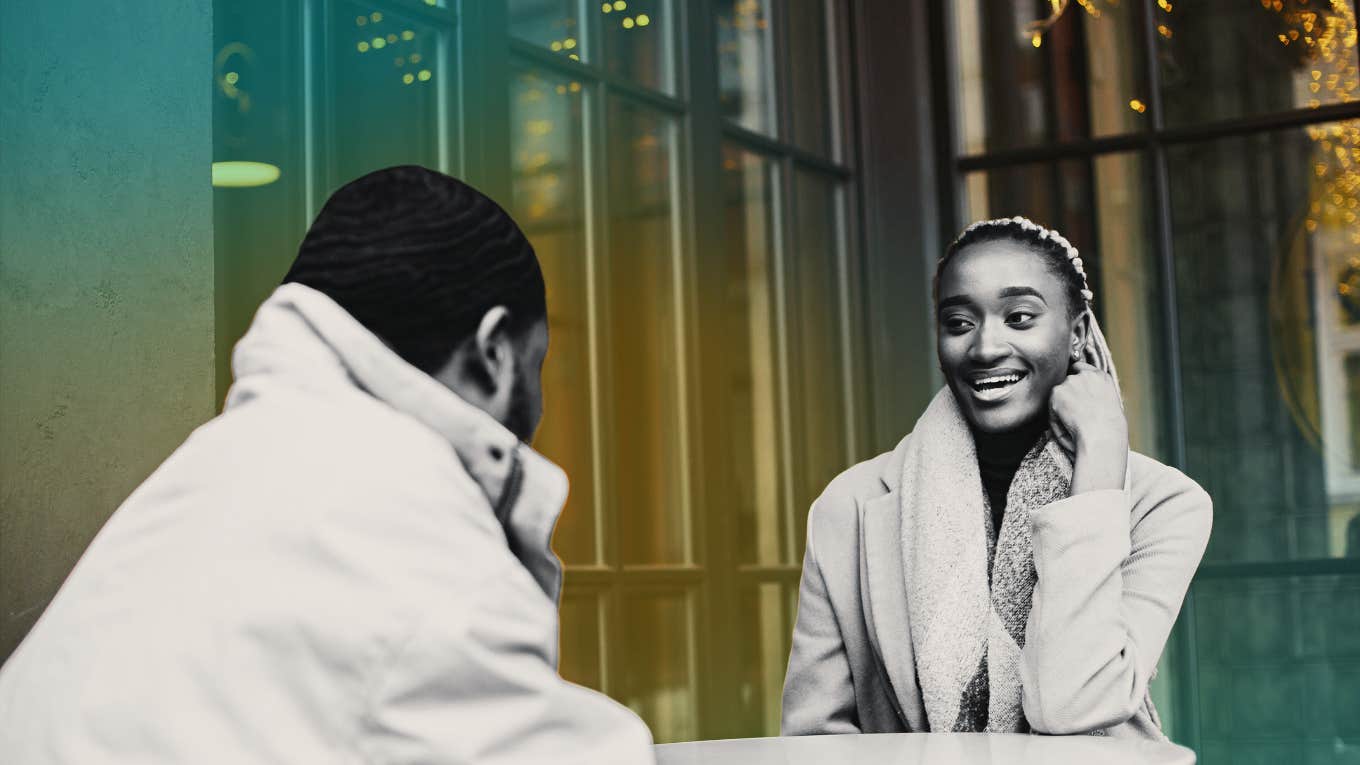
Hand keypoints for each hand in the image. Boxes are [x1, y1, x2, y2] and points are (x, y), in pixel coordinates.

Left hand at [1049, 361, 1127, 493]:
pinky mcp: (1057, 392)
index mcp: (1101, 377)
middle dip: (1068, 395)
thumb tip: (1079, 396)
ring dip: (1062, 405)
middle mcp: (1085, 375)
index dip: (1075, 381)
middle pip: (1067, 382)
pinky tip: (1068, 423)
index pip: (1080, 369)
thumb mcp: (1108, 403)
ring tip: (1075, 421)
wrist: (1103, 434)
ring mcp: (1070, 382)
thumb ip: (1094, 393)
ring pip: (1059, 394)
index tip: (1076, 393)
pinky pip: (1051, 406)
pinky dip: (1055, 415)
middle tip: (1077, 415)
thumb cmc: (1108, 428)